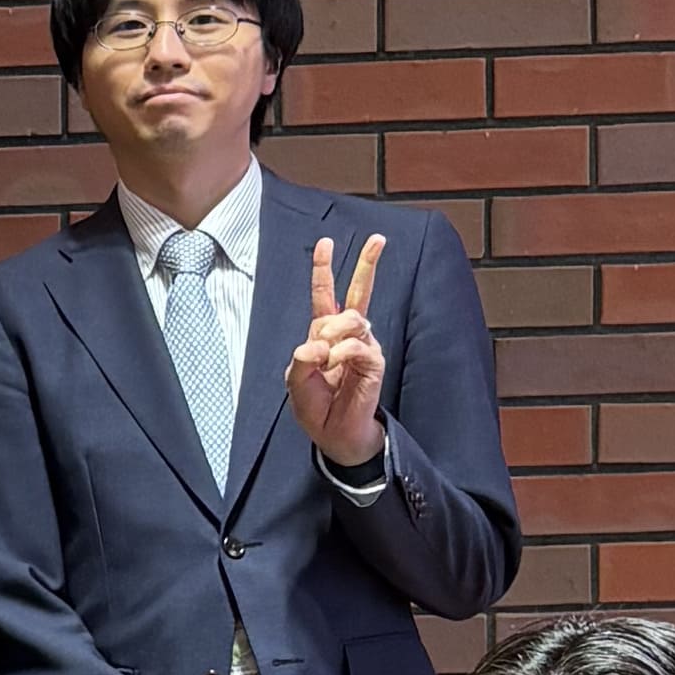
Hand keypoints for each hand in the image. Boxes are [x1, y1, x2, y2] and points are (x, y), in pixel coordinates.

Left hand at [286, 233, 389, 473]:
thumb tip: (314, 344)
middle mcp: (347, 334)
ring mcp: (363, 346)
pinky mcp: (374, 362)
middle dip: (368, 264)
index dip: (324, 269)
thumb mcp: (296, 381)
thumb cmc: (316, 406)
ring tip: (324, 358)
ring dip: (332, 334)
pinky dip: (340, 354)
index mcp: (325, 333)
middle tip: (379, 240)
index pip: (325, 295)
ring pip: (352, 318)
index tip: (325, 242)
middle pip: (358, 292)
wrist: (334, 435)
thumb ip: (301, 360)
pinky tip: (334, 366)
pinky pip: (357, 346)